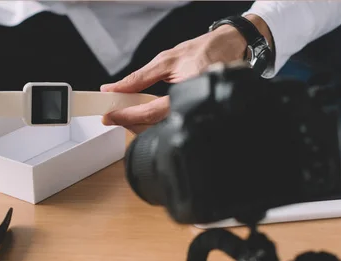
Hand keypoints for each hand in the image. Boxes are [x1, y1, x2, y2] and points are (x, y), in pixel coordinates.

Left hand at [101, 15, 271, 133]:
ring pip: (161, 131)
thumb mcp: (167, 60)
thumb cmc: (204, 52)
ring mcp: (196, 118)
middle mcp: (194, 110)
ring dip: (140, 124)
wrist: (231, 50)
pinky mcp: (195, 120)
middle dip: (130, 122)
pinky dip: (153, 123)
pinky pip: (170, 128)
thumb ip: (139, 78)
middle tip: (113, 114)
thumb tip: (114, 89)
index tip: (109, 115)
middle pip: (154, 127)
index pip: (150, 112)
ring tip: (126, 112)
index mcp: (188, 94)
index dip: (127, 115)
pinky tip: (144, 115)